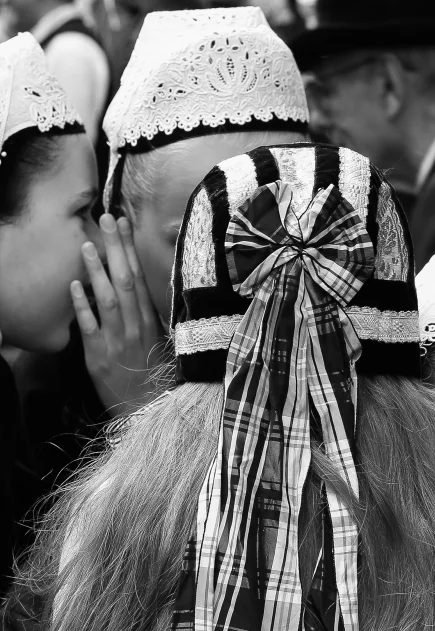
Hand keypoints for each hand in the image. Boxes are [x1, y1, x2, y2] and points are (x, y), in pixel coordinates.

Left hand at [71, 215, 164, 417]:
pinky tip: (75, 286)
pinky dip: (83, 306)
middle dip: (116, 248)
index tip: (126, 225)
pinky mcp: (99, 357)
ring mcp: (117, 341)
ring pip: (108, 299)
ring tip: (87, 244)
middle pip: (126, 280)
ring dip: (98, 271)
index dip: (133, 249)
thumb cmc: (156, 376)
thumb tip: (147, 285)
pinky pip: (90, 328)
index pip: (142, 277)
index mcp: (152, 321)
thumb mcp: (164, 341)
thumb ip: (156, 313)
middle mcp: (136, 326)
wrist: (146, 412)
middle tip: (107, 219)